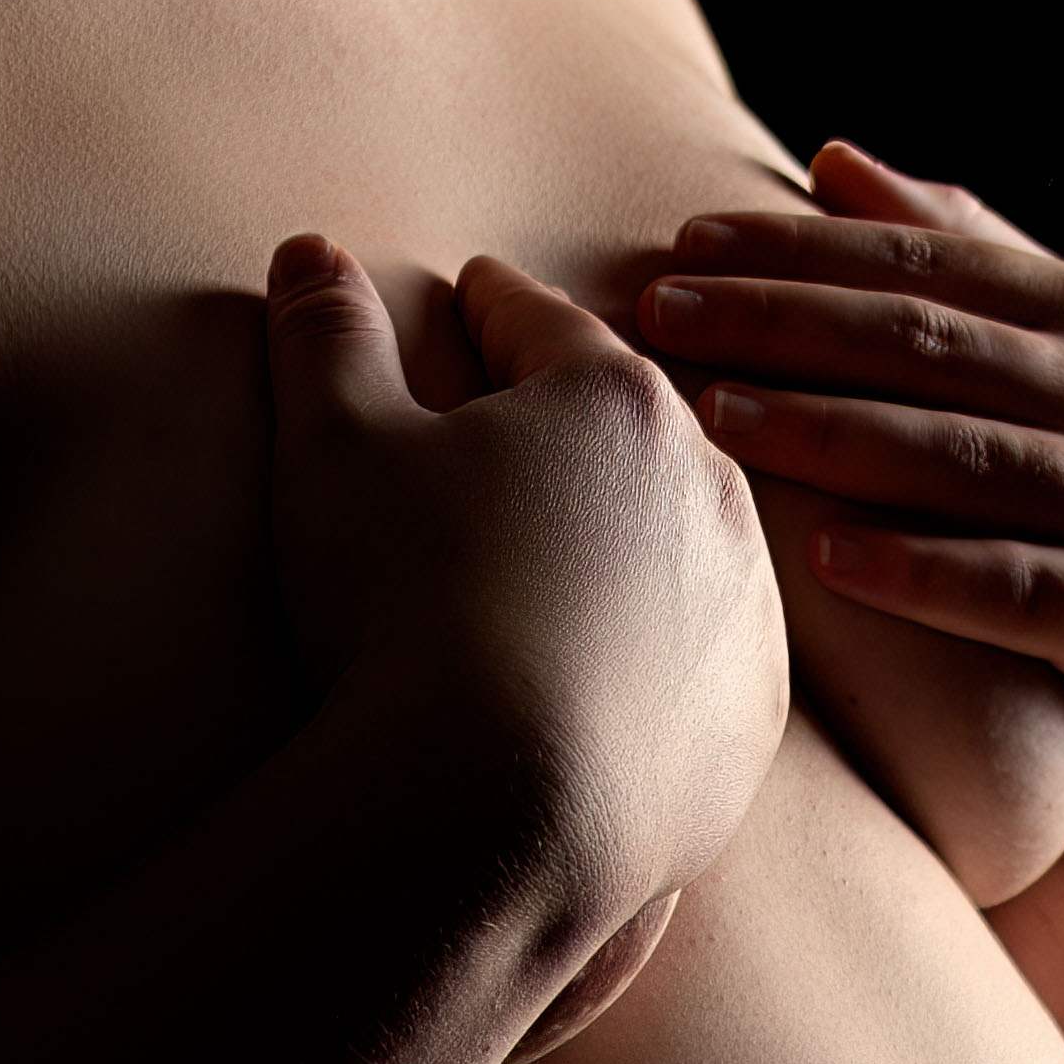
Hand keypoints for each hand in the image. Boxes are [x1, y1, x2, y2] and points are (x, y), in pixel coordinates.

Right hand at [262, 233, 790, 942]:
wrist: (503, 810)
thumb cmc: (407, 607)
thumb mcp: (334, 451)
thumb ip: (325, 341)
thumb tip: (310, 253)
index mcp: (612, 399)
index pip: (539, 323)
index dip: (491, 302)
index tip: (473, 293)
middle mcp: (707, 485)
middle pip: (630, 421)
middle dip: (578, 404)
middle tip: (530, 401)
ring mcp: (745, 603)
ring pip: (685, 534)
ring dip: (635, 522)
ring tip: (578, 535)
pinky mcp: (753, 711)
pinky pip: (706, 651)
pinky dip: (665, 639)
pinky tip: (620, 657)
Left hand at [635, 141, 1063, 829]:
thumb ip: (966, 255)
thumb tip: (831, 159)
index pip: (926, 264)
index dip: (801, 250)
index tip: (683, 240)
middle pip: (925, 345)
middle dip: (785, 323)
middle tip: (662, 312)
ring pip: (958, 458)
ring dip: (829, 432)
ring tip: (716, 419)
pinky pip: (1012, 591)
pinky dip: (920, 570)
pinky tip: (824, 557)